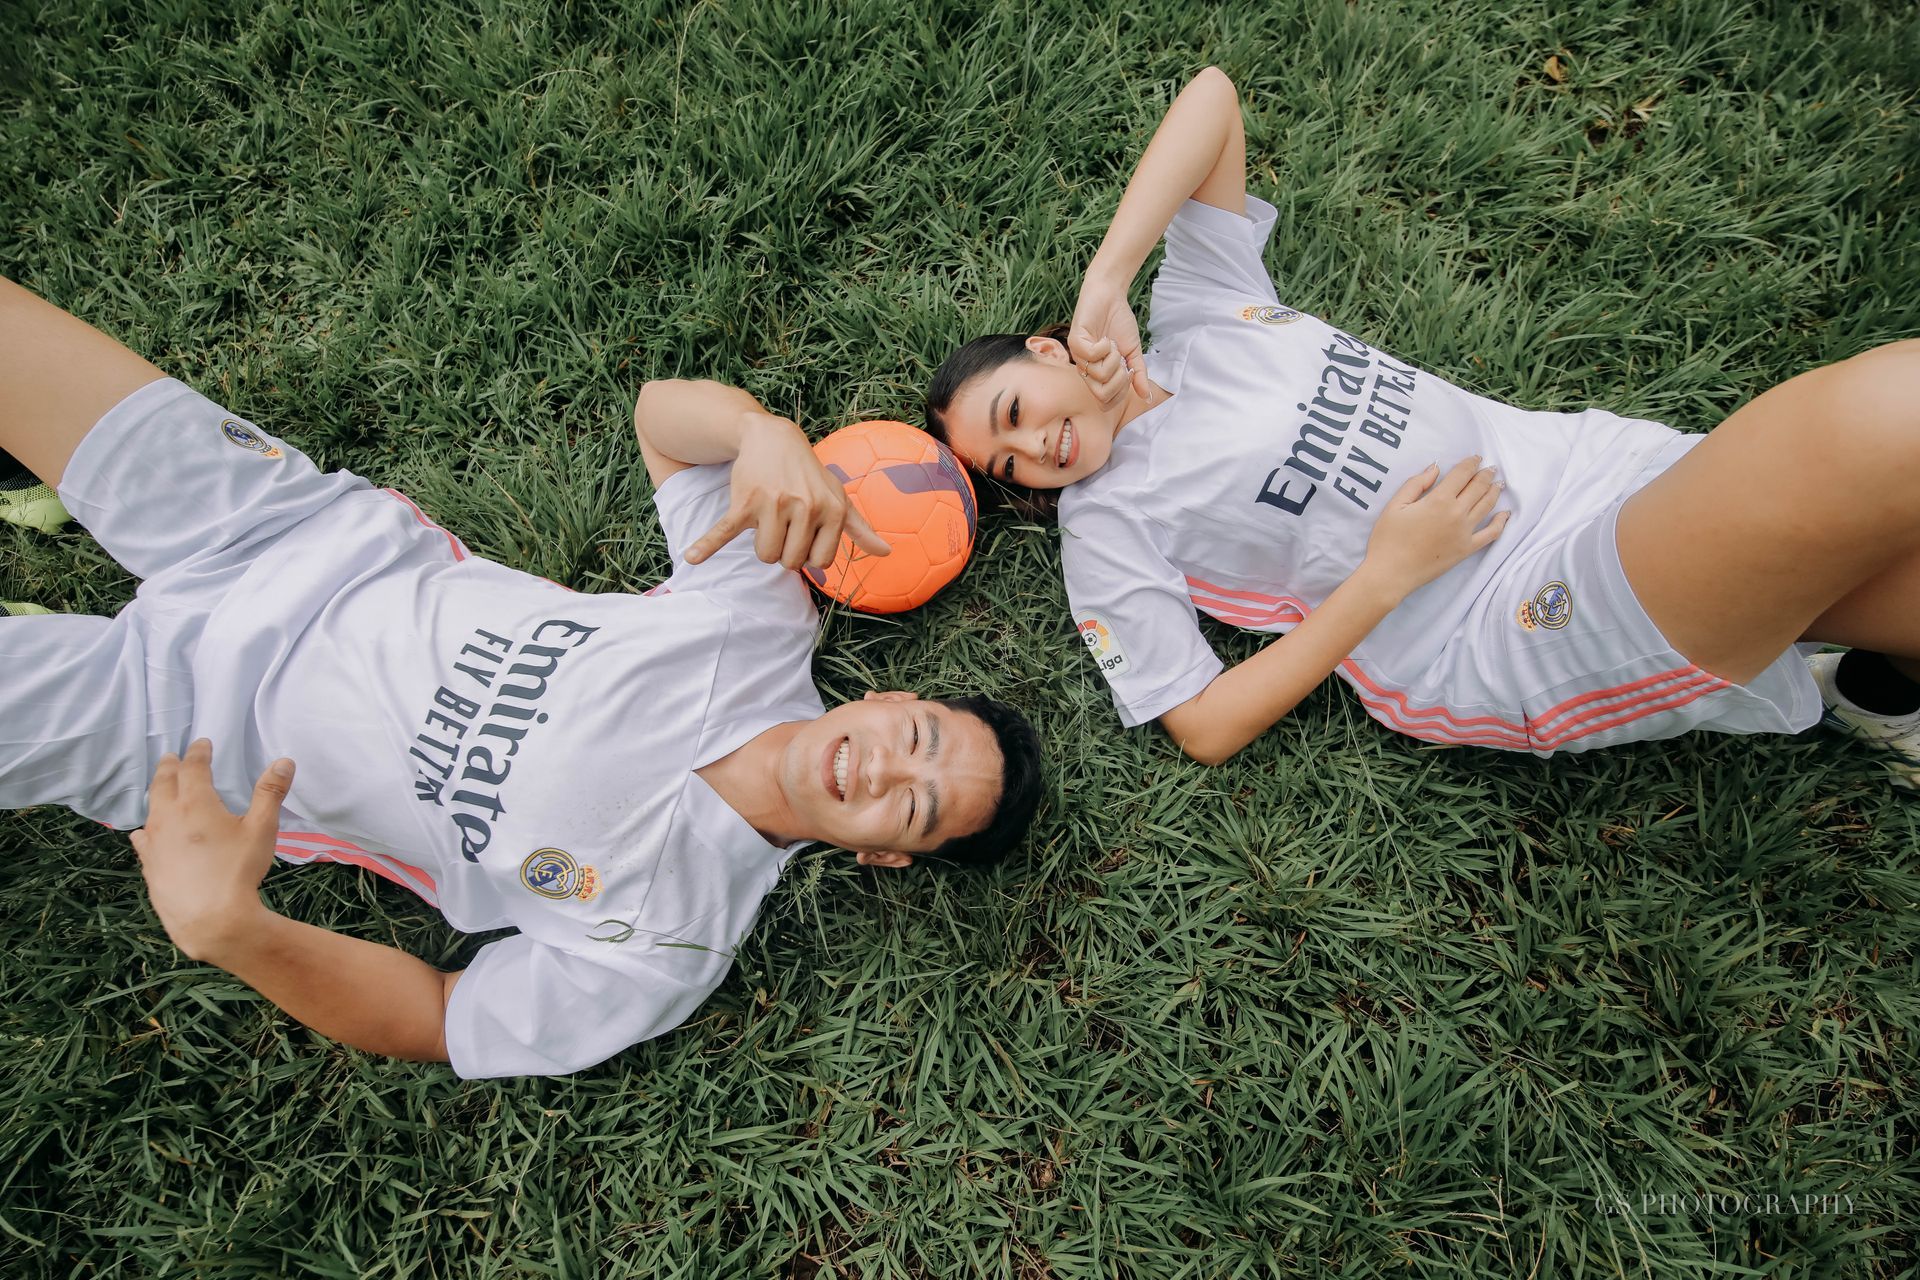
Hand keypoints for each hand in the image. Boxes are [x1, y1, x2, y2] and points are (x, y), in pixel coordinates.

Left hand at [131, 740, 291, 962]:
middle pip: (163, 784)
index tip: (202, 743)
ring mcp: (153, 843)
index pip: (193, 768)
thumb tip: (284, 761)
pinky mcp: (149, 866)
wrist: (211, 918)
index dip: (198, 753)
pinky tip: (144, 834)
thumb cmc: (239, 870)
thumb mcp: (262, 829)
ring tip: (159, 789)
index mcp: (196, 804)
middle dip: (169, 767)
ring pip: (150, 810)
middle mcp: (168, 818)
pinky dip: (146, 828)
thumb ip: (270, 793)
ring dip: (156, 794)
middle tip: (171, 757)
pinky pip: (142, 839)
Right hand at [685, 414, 891, 568]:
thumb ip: (859, 527)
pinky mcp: (743, 502)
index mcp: (830, 510)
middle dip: (784, 551)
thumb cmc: (809, 474)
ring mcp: (772, 505)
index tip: (805, 536)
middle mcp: (804, 506)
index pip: (819, 563)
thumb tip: (885, 552)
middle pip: (789, 562)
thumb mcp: (838, 496)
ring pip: (765, 556)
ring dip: (763, 546)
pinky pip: (724, 532)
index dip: (808, 556)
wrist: (772, 438)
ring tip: (768, 522)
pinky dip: (707, 545)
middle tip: (784, 526)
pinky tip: (694, 557)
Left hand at [1068, 274, 1149, 408]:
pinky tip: (1106, 338)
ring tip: (1113, 344)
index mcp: (1096, 374)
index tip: (1129, 372)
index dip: (1121, 392)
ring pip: (1098, 374)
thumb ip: (1138, 375)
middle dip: (1119, 381)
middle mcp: (1084, 368)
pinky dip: (1105, 347)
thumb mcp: (1133, 352)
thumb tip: (1146, 397)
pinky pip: (1092, 355)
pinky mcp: (1075, 340)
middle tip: (1123, 362)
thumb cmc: (1118, 323)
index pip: (1105, 401)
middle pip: (1101, 394)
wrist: (1111, 296)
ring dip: (1113, 358)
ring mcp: (1078, 356)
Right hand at [1360, 457, 1510, 598]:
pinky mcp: (1466, 549)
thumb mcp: (1395, 505)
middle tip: (1490, 468)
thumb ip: (1416, 483)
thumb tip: (1435, 468)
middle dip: (1485, 475)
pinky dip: (1501, 523)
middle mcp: (1457, 513)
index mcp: (1439, 500)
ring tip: (1498, 484)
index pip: (1461, 475)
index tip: (1476, 458)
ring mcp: (1465, 532)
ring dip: (1494, 492)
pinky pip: (1491, 534)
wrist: (1391, 573)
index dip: (1470, 463)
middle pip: (1478, 488)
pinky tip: (1505, 514)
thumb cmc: (1388, 539)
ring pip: (1486, 506)